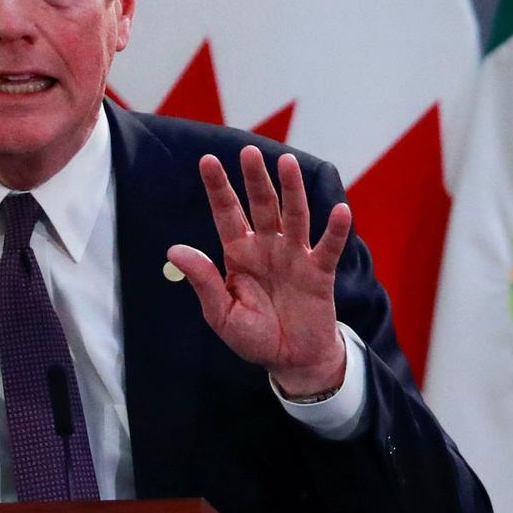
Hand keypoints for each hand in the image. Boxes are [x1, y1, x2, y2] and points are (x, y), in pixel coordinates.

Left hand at [168, 146, 351, 398]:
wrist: (291, 360)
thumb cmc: (254, 336)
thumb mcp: (221, 314)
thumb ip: (203, 280)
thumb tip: (174, 250)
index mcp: (239, 254)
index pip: (226, 213)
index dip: (218, 187)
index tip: (207, 160)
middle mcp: (267, 247)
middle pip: (261, 205)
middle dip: (254, 179)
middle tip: (249, 151)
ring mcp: (295, 257)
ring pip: (294, 216)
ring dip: (292, 190)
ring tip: (287, 163)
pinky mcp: (319, 273)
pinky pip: (328, 248)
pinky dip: (335, 230)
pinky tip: (339, 210)